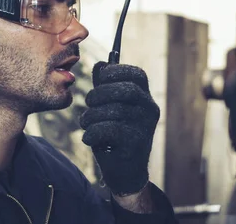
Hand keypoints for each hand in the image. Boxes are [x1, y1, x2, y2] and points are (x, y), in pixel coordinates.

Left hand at [79, 61, 159, 195]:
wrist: (123, 171)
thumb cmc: (113, 136)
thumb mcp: (107, 108)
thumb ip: (104, 86)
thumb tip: (100, 64)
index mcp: (144, 97)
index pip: (137, 74)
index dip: (116, 71)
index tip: (100, 78)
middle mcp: (149, 109)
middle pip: (127, 89)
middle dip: (100, 93)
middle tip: (88, 102)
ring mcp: (146, 127)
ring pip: (115, 110)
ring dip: (92, 115)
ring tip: (86, 123)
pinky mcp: (137, 143)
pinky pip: (112, 129)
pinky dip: (94, 132)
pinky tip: (89, 138)